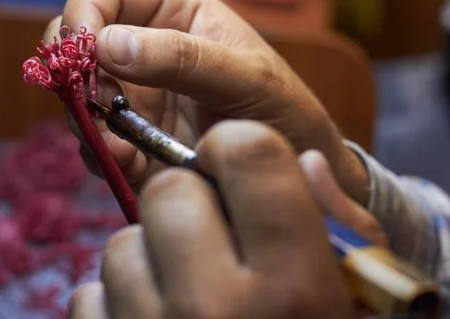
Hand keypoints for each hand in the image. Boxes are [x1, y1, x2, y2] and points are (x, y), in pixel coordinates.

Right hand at [45, 0, 368, 203]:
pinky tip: (130, 163)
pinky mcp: (135, 143)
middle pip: (78, 45)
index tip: (84, 48)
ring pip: (79, 99)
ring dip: (86, 120)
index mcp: (175, 14)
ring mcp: (137, 99)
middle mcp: (146, 53)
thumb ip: (183, 58)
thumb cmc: (284, 108)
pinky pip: (99, 145)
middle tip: (93, 100)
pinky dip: (103, 155)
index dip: (83, 11)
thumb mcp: (247, 77)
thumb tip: (106, 44)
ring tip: (123, 144)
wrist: (297, 168)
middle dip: (74, 71)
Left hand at [67, 120, 354, 318]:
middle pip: (168, 189)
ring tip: (189, 297)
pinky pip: (89, 296)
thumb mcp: (360, 305)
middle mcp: (213, 312)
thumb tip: (306, 161)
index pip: (248, 154)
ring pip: (121, 243)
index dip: (239, 148)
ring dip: (152, 258)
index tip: (237, 167)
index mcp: (293, 289)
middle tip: (217, 241)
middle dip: (192, 203)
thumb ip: (344, 229)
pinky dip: (117, 304)